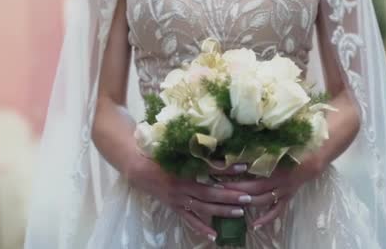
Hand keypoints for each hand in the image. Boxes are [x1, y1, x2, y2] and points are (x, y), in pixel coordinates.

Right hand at [123, 149, 251, 240]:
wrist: (137, 169)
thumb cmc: (158, 154)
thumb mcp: (176, 150)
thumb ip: (195, 152)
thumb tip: (217, 148)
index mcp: (182, 171)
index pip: (209, 170)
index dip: (226, 169)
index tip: (244, 167)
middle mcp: (181, 188)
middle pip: (209, 193)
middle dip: (230, 196)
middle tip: (248, 197)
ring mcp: (178, 200)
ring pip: (203, 208)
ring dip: (222, 211)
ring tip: (240, 211)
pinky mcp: (175, 207)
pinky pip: (189, 220)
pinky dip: (201, 228)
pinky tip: (214, 236)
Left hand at [221, 152, 326, 229]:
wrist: (317, 155)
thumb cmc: (296, 146)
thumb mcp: (279, 146)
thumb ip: (262, 148)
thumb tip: (241, 149)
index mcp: (278, 170)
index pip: (253, 179)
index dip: (237, 180)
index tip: (220, 177)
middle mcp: (280, 183)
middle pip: (255, 191)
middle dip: (236, 191)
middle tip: (218, 189)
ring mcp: (284, 191)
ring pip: (264, 201)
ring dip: (248, 203)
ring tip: (230, 204)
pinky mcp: (288, 196)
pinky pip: (277, 210)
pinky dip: (266, 218)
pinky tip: (255, 225)